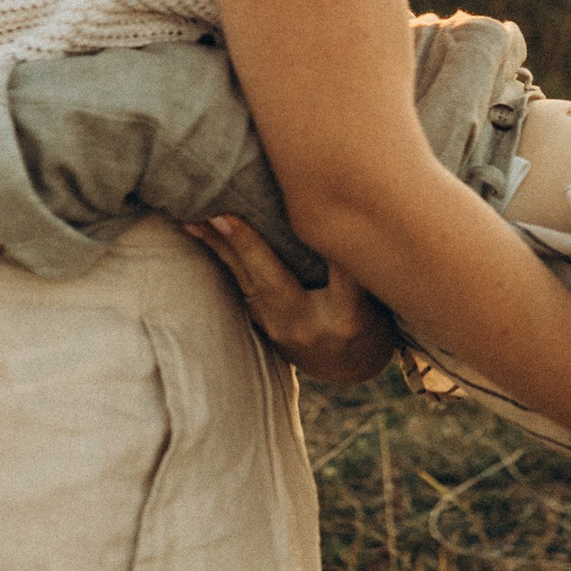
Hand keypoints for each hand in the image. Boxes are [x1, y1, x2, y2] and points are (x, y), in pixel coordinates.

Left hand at [184, 213, 399, 386]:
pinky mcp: (262, 326)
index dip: (326, 237)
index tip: (311, 204)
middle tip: (221, 215)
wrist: (346, 365)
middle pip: (274, 282)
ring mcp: (280, 332)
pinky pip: (240, 287)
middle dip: (247, 247)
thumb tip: (345, 207)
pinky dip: (223, 257)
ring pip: (246, 284)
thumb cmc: (369, 318)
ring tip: (194, 218)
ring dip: (219, 248)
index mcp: (348, 318)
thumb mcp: (377, 296)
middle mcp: (309, 328)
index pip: (338, 271)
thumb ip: (360, 262)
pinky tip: (202, 232)